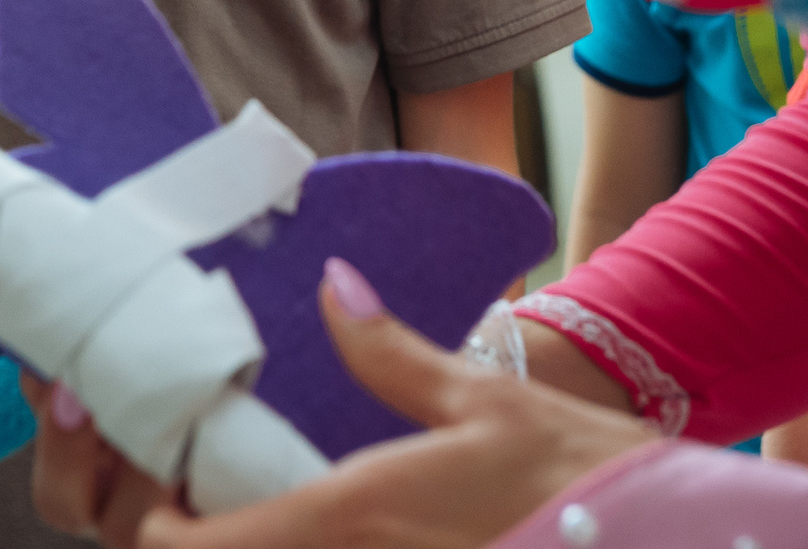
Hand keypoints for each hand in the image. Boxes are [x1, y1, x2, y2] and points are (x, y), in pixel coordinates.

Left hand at [52, 260, 658, 548]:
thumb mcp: (481, 398)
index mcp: (346, 519)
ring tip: (214, 485)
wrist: (665, 543)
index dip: (143, 519)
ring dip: (221, 538)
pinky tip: (283, 507)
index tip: (142, 470)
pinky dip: (274, 541)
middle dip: (167, 529)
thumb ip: (392, 353)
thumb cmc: (578, 479)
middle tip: (161, 474)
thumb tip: (334, 284)